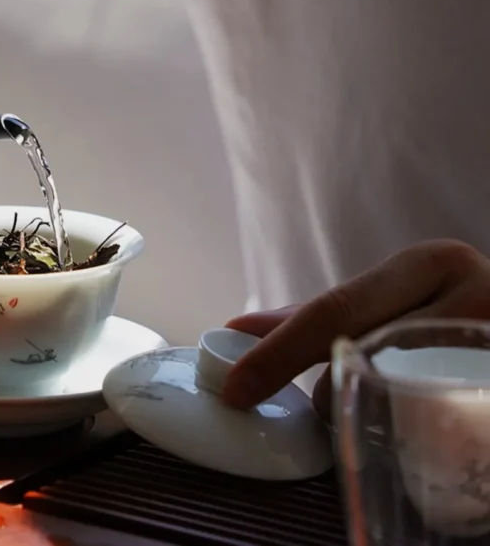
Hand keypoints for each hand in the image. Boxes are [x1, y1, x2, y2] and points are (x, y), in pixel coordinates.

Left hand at [219, 239, 489, 419]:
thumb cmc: (450, 309)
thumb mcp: (395, 298)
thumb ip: (323, 314)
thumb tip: (240, 328)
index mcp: (429, 264)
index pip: (338, 309)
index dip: (279, 352)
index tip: (236, 389)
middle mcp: (469, 292)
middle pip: (368, 352)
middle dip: (327, 393)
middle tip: (314, 414)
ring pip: (403, 393)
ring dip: (368, 415)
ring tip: (364, 423)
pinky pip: (444, 421)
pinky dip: (408, 430)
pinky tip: (399, 439)